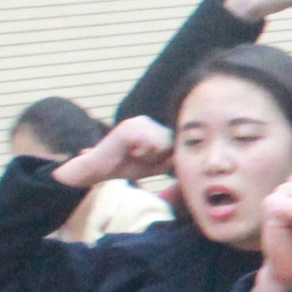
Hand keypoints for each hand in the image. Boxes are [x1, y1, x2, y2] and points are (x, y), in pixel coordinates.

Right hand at [48, 117, 172, 191]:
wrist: (98, 170)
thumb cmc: (126, 166)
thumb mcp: (156, 164)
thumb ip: (173, 158)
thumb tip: (193, 154)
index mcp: (153, 127)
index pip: (176, 142)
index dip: (165, 157)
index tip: (146, 159)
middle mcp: (146, 121)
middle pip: (172, 142)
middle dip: (159, 156)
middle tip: (138, 157)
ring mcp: (137, 123)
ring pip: (164, 143)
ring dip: (150, 156)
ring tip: (133, 154)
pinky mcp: (129, 128)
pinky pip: (152, 144)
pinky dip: (143, 153)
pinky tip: (129, 152)